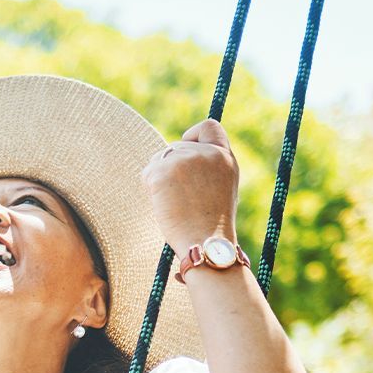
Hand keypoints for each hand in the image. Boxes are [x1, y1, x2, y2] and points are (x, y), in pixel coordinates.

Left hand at [141, 119, 240, 254]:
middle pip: (175, 147)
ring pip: (159, 159)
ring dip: (159, 179)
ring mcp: (184, 159)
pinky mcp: (163, 171)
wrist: (206, 245)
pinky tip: (164, 207)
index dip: (193, 136)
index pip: (208, 127)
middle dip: (171, 169)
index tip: (186, 150)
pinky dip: (151, 190)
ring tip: (174, 206)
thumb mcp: (220, 189)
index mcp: (224, 158)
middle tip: (180, 199)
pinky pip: (148, 174)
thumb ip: (206, 168)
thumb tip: (176, 157)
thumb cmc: (211, 228)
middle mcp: (206, 153)